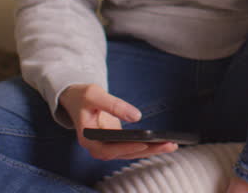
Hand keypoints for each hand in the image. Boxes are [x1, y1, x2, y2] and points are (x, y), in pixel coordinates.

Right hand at [59, 83, 175, 160]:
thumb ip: (114, 105)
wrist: (76, 99)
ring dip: (151, 150)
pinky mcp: (115, 142)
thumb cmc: (83, 96)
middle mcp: (98, 146)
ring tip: (171, 145)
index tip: (144, 143)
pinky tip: (163, 143)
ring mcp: (107, 146)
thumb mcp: (95, 94)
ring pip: (130, 153)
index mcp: (88, 138)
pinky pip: (132, 147)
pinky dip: (147, 146)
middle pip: (124, 153)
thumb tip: (137, 117)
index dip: (126, 148)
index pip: (108, 149)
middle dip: (147, 150)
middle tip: (168, 145)